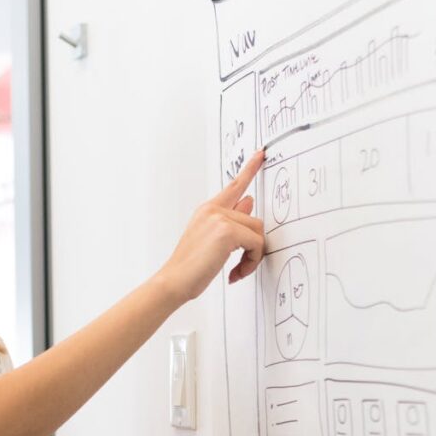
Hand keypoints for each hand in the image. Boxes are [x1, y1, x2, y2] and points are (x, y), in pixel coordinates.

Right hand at [159, 150, 265, 303]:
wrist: (174, 281)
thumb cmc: (189, 266)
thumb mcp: (212, 240)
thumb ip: (232, 220)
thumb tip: (249, 202)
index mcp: (208, 210)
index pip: (234, 186)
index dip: (250, 169)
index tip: (261, 154)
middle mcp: (213, 209)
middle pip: (255, 221)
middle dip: (254, 247)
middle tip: (242, 266)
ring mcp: (219, 217)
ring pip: (258, 233)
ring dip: (253, 257)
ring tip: (237, 270)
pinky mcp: (227, 231)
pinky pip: (256, 244)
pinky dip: (251, 262)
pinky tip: (235, 273)